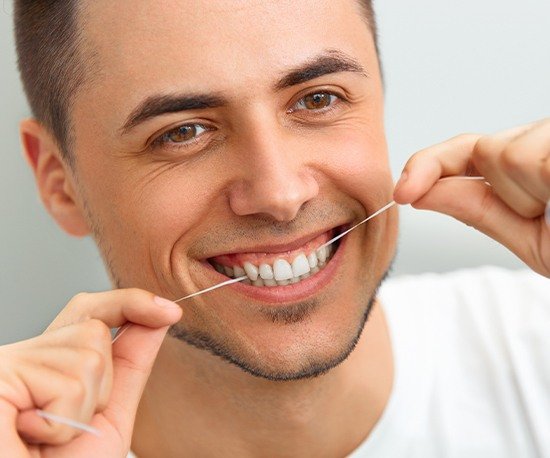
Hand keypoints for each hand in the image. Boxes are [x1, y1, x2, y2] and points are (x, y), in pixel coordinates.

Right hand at [0, 289, 181, 456]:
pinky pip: (67, 385)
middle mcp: (26, 355)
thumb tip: (160, 316)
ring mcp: (10, 362)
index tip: (169, 311)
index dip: (130, 303)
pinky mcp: (1, 374)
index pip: (90, 312)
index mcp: (51, 362)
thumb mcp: (109, 417)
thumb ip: (131, 365)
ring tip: (46, 437)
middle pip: (93, 330)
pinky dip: (61, 425)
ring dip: (80, 411)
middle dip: (102, 384)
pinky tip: (29, 435)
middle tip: (68, 427)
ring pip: (88, 357)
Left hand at [393, 118, 549, 276]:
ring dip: (526, 194)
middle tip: (541, 213)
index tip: (403, 193)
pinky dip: (543, 182)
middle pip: (483, 149)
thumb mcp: (531, 239)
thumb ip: (479, 210)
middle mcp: (541, 141)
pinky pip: (525, 158)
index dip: (429, 166)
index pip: (467, 151)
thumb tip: (421, 192)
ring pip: (501, 154)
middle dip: (504, 191)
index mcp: (528, 166)